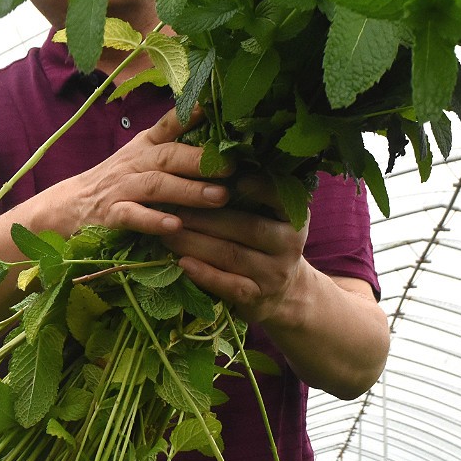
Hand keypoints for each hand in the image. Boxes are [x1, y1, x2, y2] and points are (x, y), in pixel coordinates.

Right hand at [56, 106, 229, 236]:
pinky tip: (175, 225)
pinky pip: (132, 216)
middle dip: (200, 160)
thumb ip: (173, 148)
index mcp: (144, 147)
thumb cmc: (118, 182)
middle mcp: (134, 163)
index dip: (188, 115)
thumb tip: (217, 133)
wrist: (68, 207)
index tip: (211, 107)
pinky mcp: (110, 215)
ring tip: (219, 197)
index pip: (167, 126)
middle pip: (168, 156)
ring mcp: (121, 188)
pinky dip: (153, 220)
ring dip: (188, 190)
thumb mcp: (142, 158)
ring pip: (155, 185)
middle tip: (232, 167)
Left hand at [165, 175, 308, 324]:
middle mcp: (289, 243)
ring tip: (168, 233)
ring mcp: (274, 273)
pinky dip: (204, 274)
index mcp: (293, 216)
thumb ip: (250, 194)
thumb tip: (208, 163)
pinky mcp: (257, 298)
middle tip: (172, 206)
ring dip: (195, 243)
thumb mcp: (270, 216)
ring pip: (232, 255)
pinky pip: (229, 285)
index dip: (258, 188)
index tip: (232, 177)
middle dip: (205, 216)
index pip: (278, 197)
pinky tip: (182, 264)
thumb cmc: (265, 241)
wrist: (284, 292)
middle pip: (246, 227)